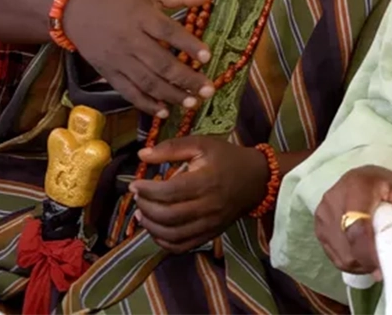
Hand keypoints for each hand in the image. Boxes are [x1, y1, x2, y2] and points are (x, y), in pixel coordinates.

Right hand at [59, 0, 216, 117]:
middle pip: (160, 62)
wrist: (75, 10)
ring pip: (146, 81)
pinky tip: (164, 112)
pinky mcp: (108, 73)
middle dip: (186, 78)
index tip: (208, 57)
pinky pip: (128, 92)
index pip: (168, 31)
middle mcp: (130, 40)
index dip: (188, 45)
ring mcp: (118, 59)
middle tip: (208, 90)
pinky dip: (146, 104)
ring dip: (170, 94)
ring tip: (192, 103)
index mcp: (141, 16)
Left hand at [129, 136, 269, 252]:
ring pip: (173, 235)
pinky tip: (155, 229)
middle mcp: (208, 206)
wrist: (257, 179)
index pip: (169, 192)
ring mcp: (210, 224)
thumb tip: (142, 155)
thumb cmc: (227, 158)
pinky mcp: (210, 234)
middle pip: (168, 216)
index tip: (134, 184)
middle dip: (145, 207)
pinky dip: (164, 243)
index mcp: (205, 181)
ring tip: (141, 213)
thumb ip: (171, 148)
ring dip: (151, 227)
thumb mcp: (201, 144)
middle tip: (137, 197)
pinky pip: (183, 247)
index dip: (146, 190)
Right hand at [311, 166, 391, 276]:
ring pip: (341, 256)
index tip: (383, 270)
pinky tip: (363, 254)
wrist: (357, 178)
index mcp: (356, 188)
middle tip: (386, 265)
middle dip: (368, 263)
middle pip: (348, 247)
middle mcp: (333, 202)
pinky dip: (351, 261)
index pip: (357, 227)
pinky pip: (334, 256)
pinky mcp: (318, 228)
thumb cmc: (382, 185)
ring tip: (376, 255)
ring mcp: (322, 216)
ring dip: (360, 264)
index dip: (369, 253)